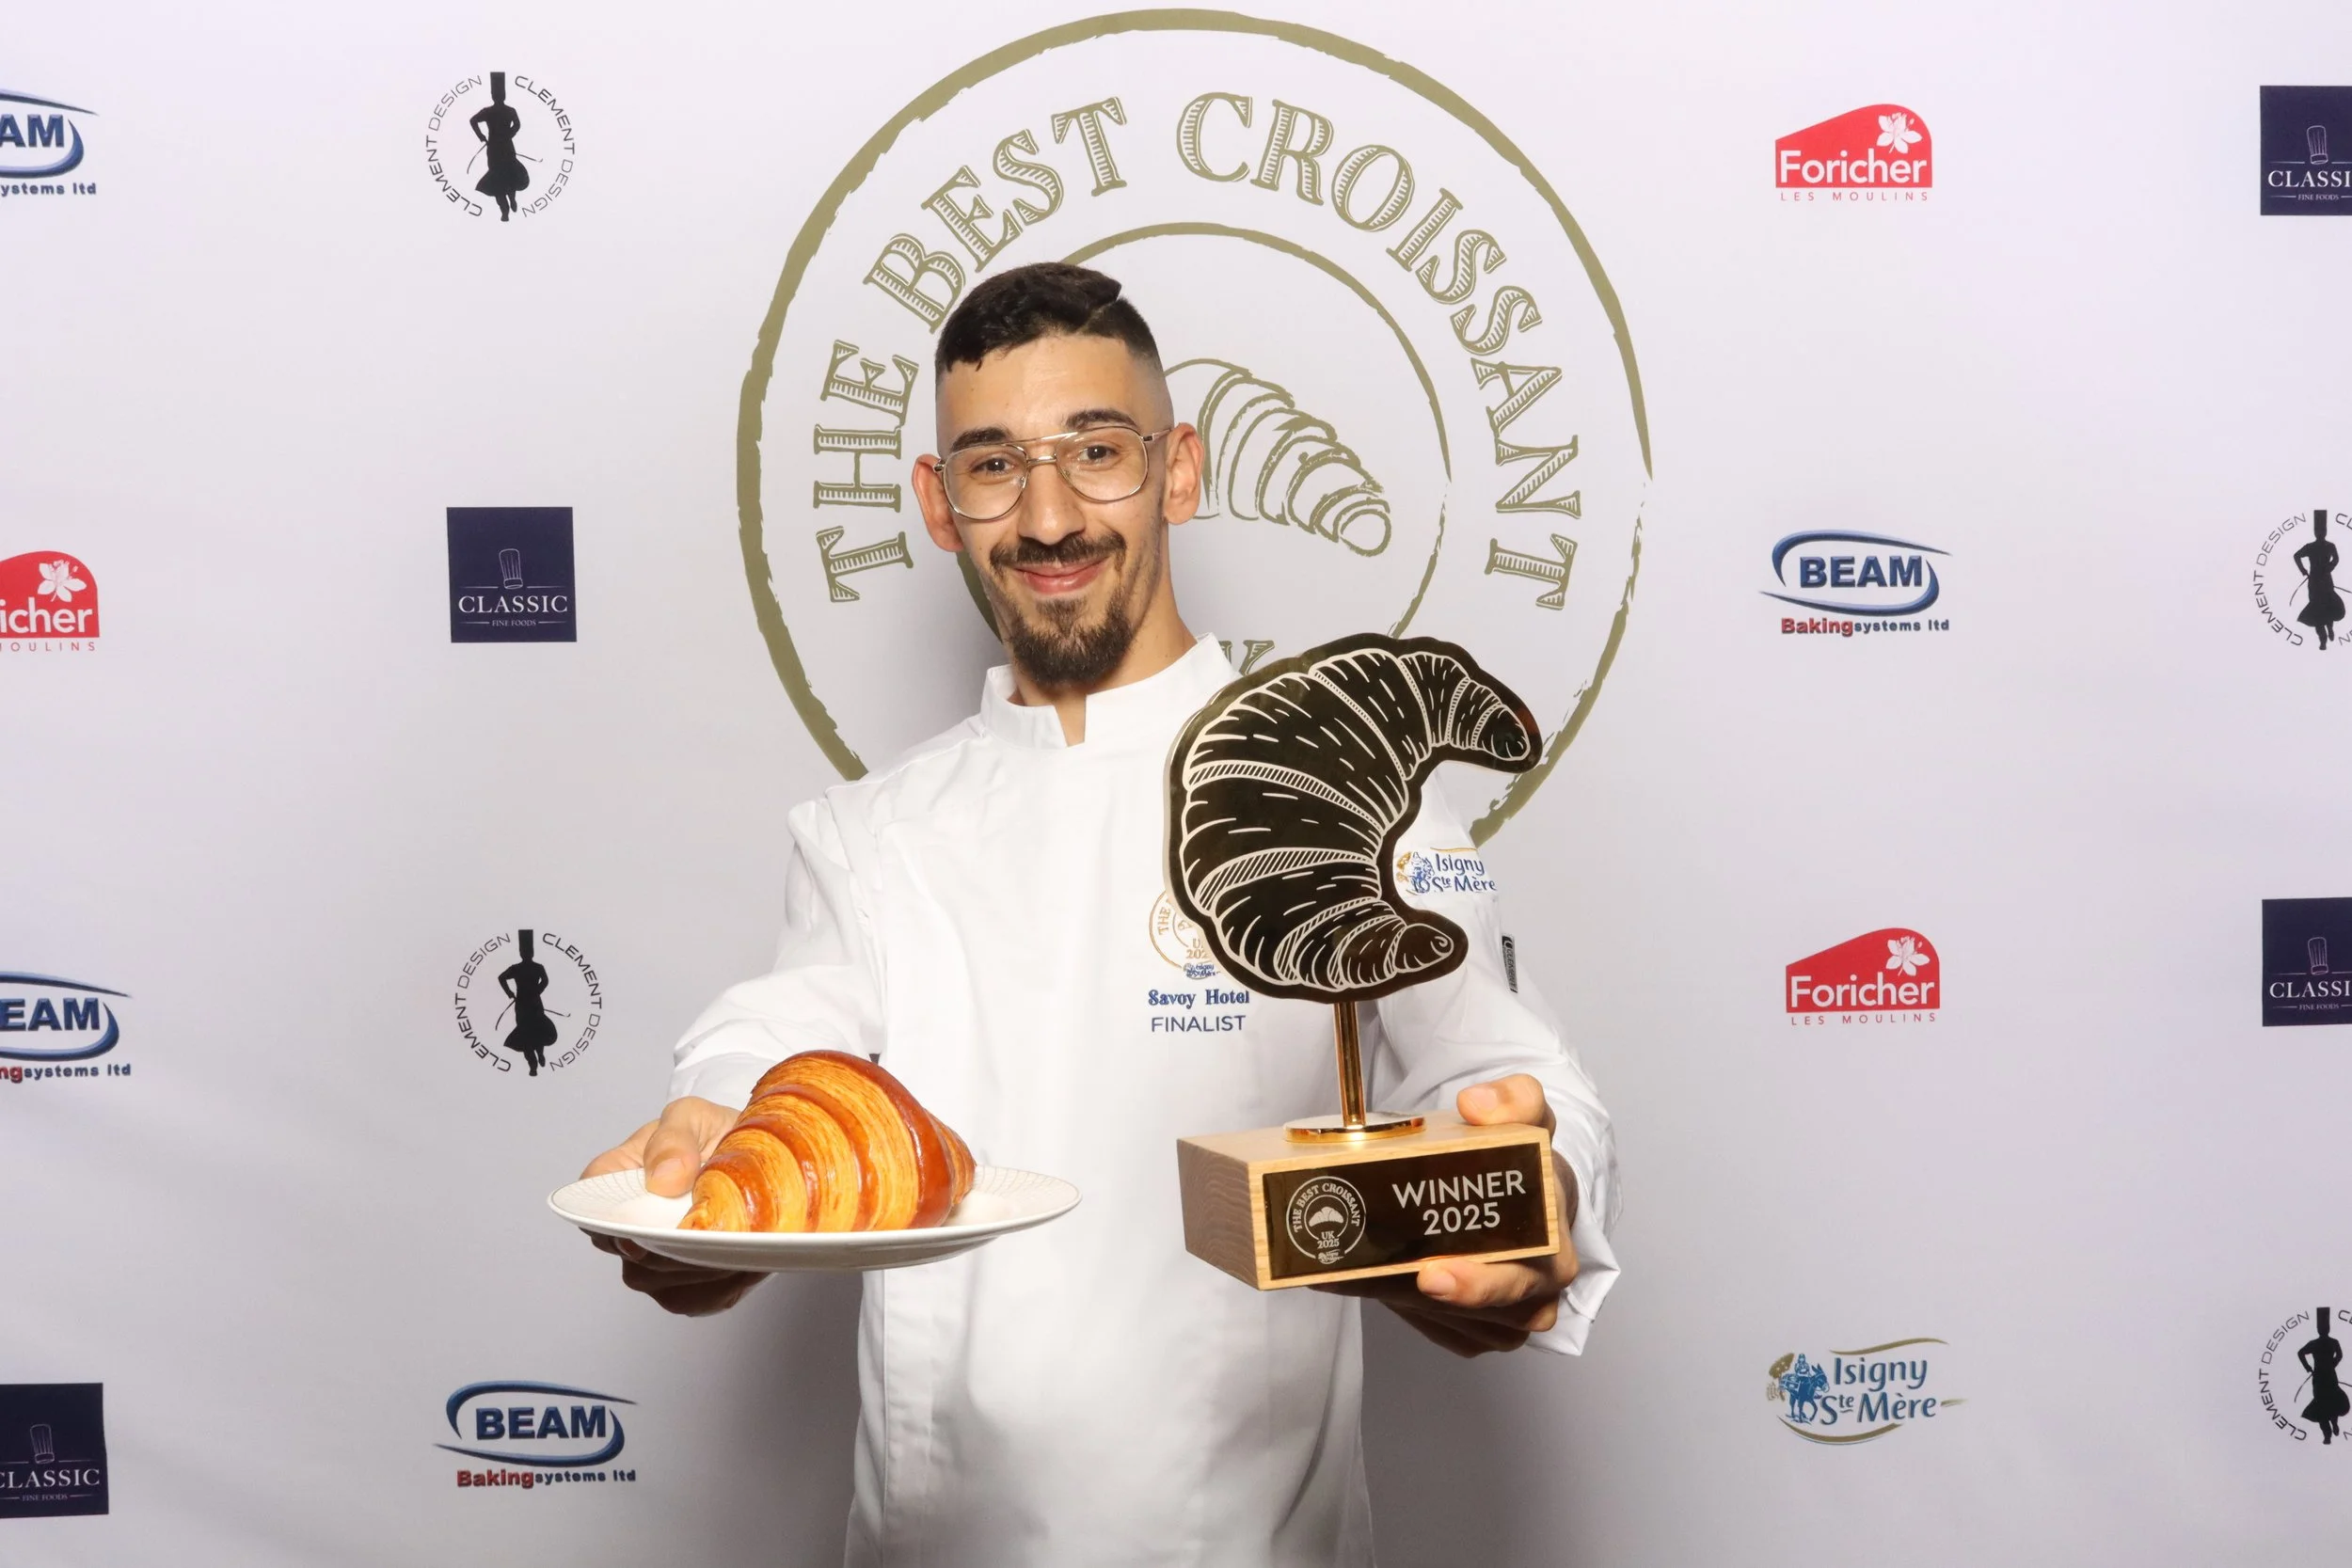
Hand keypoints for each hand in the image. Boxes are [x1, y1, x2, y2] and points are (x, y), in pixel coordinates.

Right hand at [580, 1096, 764, 1316]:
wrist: (751, 1153)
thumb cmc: (709, 1132)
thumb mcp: (691, 1117)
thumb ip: (673, 1139)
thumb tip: (663, 1179)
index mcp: (614, 1181)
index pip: (591, 1211)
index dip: (616, 1225)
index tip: (651, 1227)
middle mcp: (627, 1225)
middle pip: (631, 1258)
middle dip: (671, 1252)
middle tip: (711, 1234)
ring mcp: (653, 1257)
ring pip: (659, 1284)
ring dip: (698, 1271)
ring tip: (734, 1246)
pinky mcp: (685, 1280)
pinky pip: (692, 1300)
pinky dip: (718, 1288)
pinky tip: (741, 1266)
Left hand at [1314, 1074, 1579, 1356]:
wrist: (1524, 1187)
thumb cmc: (1527, 1160)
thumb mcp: (1528, 1114)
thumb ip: (1514, 1099)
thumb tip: (1477, 1105)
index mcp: (1555, 1248)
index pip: (1528, 1280)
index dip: (1480, 1284)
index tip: (1432, 1272)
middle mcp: (1538, 1292)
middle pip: (1493, 1317)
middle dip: (1438, 1303)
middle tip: (1389, 1279)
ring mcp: (1509, 1317)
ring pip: (1463, 1329)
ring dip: (1413, 1306)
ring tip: (1364, 1274)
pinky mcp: (1480, 1329)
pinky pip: (1444, 1332)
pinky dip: (1409, 1311)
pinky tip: (1375, 1281)